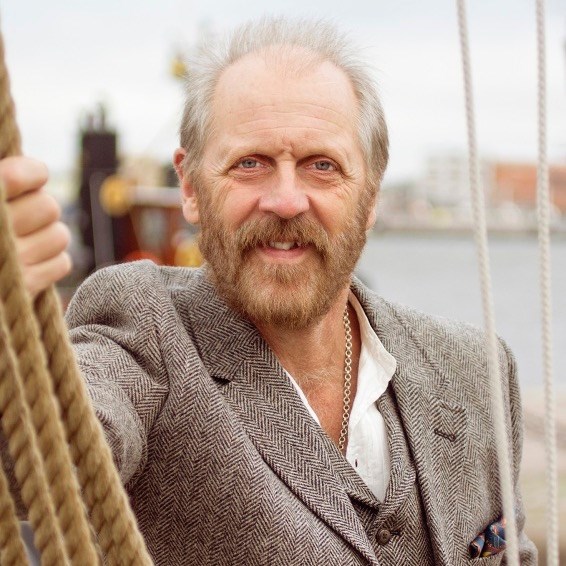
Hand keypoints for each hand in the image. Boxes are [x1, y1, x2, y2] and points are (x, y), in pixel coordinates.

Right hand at [1, 156, 71, 296]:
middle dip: (39, 210)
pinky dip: (49, 264)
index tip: (30, 177)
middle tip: (21, 217)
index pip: (25, 174)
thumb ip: (4, 179)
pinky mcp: (24, 287)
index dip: (34, 173)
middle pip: (49, 206)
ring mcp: (10, 261)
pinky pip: (62, 263)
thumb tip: (35, 169)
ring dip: (47, 237)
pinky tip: (27, 265)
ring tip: (23, 242)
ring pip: (60, 235)